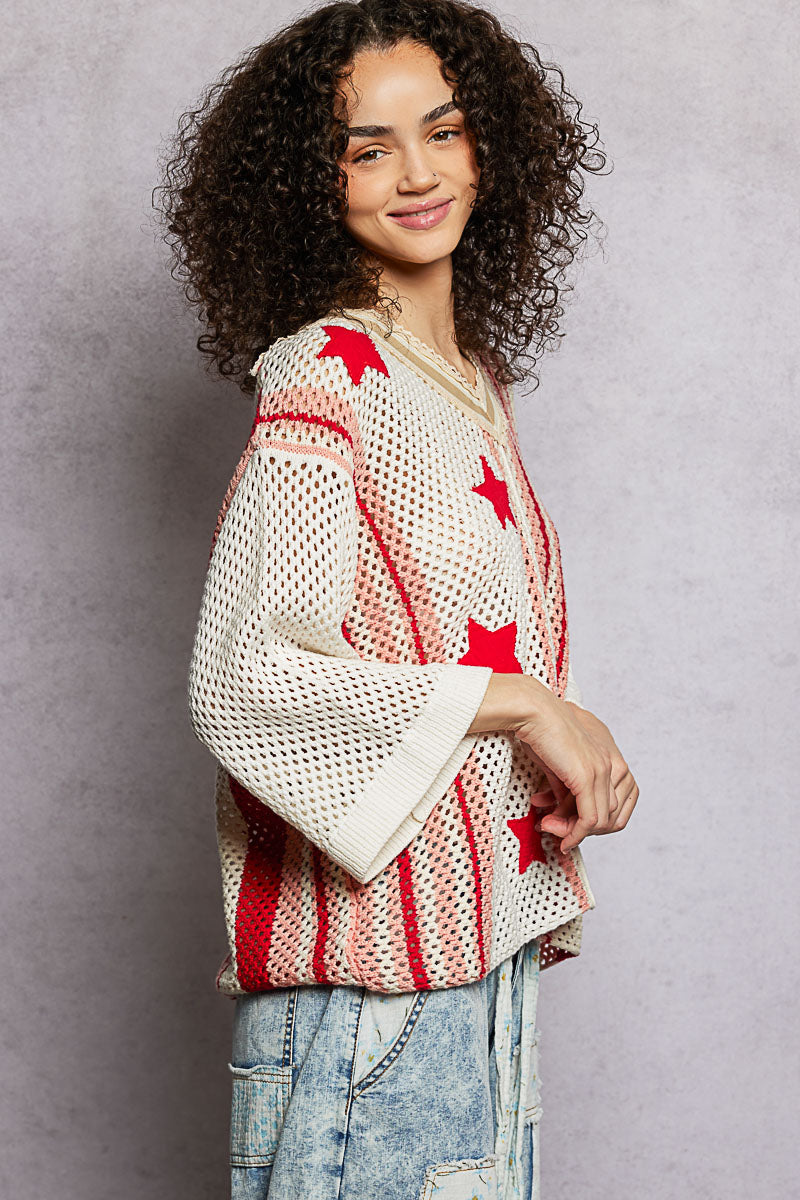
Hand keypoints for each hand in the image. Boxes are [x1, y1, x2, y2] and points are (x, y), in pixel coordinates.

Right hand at [511, 696, 638, 853]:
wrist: (533, 711)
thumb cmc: (540, 729)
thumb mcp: (557, 762)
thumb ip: (565, 785)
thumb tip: (562, 807)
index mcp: (610, 756)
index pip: (617, 801)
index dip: (595, 818)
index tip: (568, 822)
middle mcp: (613, 764)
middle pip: (611, 814)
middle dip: (582, 827)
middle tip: (554, 827)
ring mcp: (603, 770)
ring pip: (601, 820)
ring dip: (574, 831)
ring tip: (549, 827)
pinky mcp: (588, 777)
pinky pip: (589, 818)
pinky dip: (576, 834)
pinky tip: (563, 839)